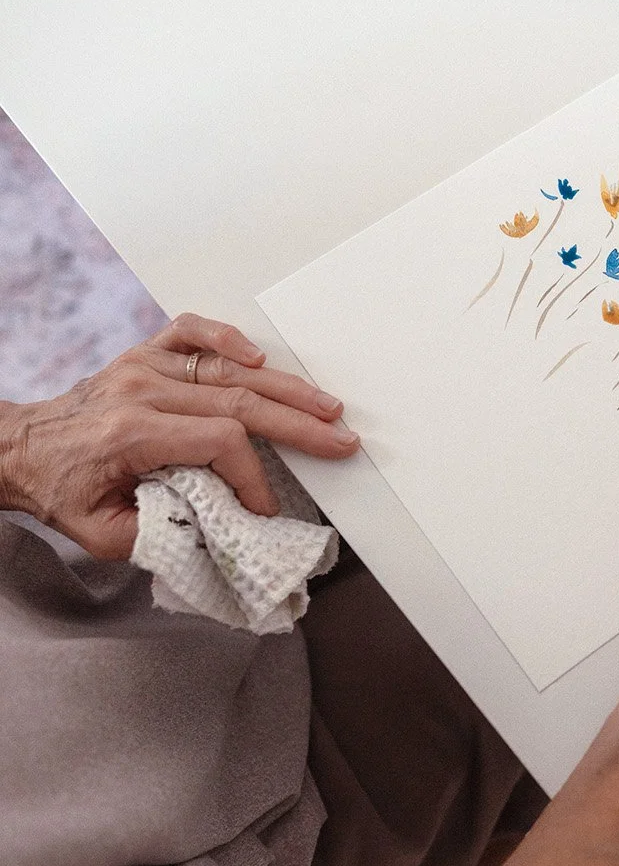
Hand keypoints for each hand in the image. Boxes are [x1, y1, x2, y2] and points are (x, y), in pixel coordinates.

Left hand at [0, 313, 358, 558]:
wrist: (18, 450)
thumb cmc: (62, 491)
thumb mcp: (104, 534)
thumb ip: (163, 533)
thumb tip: (223, 529)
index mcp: (132, 431)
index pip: (219, 441)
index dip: (254, 476)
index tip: (265, 507)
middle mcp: (142, 389)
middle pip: (239, 400)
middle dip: (298, 425)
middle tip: (339, 440)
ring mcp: (144, 365)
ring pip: (230, 369)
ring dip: (285, 389)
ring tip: (326, 406)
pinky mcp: (145, 354)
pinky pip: (191, 331)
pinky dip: (227, 337)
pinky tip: (259, 355)